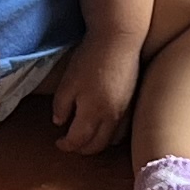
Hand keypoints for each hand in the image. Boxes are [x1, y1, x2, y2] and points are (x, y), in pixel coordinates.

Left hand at [47, 31, 139, 154]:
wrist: (119, 40)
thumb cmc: (90, 59)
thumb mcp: (68, 82)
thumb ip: (61, 106)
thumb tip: (60, 123)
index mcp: (93, 113)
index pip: (78, 140)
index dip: (66, 145)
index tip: (58, 142)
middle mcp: (111, 117)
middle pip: (96, 146)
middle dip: (81, 149)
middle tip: (70, 142)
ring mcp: (125, 111)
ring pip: (111, 141)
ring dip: (97, 143)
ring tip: (86, 136)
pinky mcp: (132, 103)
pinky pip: (122, 130)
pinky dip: (111, 135)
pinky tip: (104, 126)